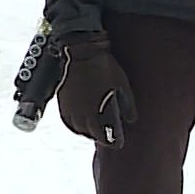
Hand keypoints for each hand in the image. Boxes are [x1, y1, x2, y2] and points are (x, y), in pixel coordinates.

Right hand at [54, 32, 137, 148]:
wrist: (81, 51)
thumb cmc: (103, 68)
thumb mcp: (122, 86)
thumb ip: (128, 105)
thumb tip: (131, 119)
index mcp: (97, 113)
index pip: (104, 137)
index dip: (113, 141)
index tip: (118, 142)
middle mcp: (81, 115)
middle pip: (90, 134)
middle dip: (100, 136)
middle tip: (108, 134)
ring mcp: (70, 108)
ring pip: (78, 128)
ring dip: (87, 131)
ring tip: (94, 129)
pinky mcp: (63, 101)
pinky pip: (68, 119)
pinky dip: (74, 124)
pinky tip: (79, 121)